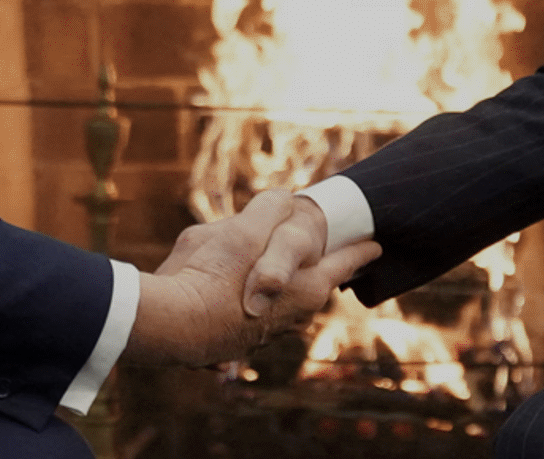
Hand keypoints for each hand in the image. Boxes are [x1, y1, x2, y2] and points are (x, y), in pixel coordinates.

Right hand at [127, 189, 380, 366]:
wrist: (167, 327)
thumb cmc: (211, 275)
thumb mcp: (243, 229)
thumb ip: (271, 209)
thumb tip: (285, 200)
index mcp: (306, 288)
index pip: (344, 263)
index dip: (360, 250)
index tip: (376, 245)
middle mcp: (291, 318)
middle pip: (312, 286)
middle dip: (315, 269)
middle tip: (324, 255)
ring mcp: (260, 336)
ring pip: (278, 304)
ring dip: (275, 286)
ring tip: (268, 268)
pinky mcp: (230, 344)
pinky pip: (246, 317)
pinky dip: (242, 302)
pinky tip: (223, 293)